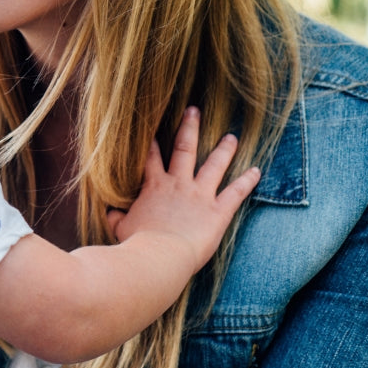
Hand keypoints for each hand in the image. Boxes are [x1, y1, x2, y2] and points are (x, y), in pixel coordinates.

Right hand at [108, 107, 259, 271]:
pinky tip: (257, 170)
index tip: (154, 126)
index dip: (152, 141)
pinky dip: (247, 181)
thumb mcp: (120, 227)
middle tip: (194, 110)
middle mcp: (178, 184)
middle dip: (189, 128)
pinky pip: (236, 192)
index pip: (151, 157)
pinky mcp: (217, 211)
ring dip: (224, 150)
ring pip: (214, 165)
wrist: (159, 256)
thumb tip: (110, 213)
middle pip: (184, 148)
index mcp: (154, 186)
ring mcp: (199, 195)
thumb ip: (116, 217)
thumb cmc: (137, 243)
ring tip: (231, 137)